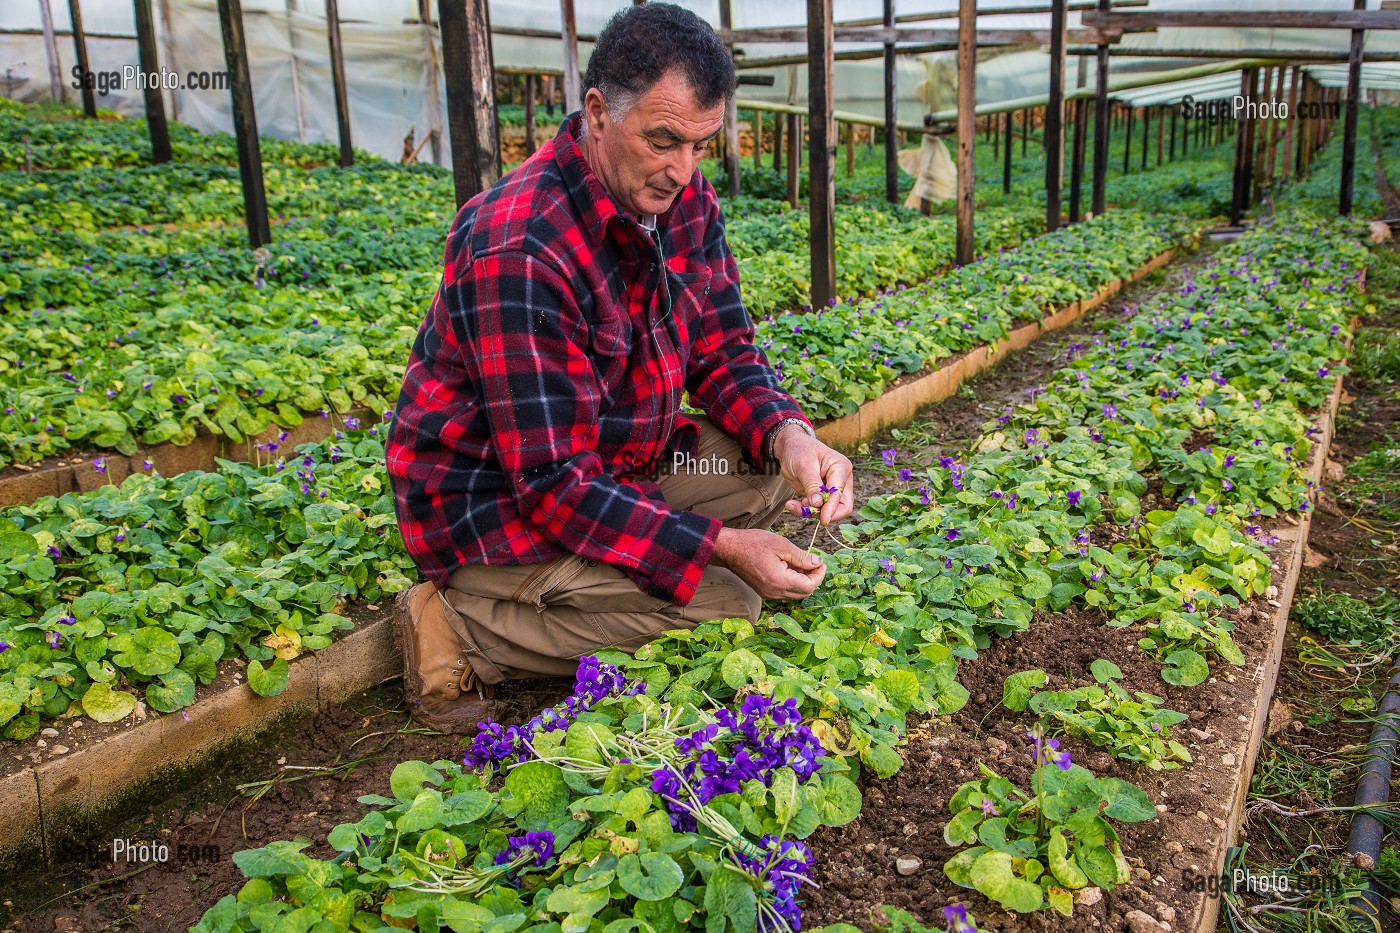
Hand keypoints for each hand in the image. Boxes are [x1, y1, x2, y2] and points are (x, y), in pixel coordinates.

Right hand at [710, 527, 825, 600]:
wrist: (729, 549)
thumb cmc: (753, 543)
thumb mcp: (782, 545)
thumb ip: (802, 557)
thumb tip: (818, 562)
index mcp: (779, 581)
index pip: (809, 586)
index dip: (819, 575)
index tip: (821, 561)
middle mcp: (774, 592)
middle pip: (804, 593)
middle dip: (813, 578)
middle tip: (814, 561)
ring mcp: (768, 594)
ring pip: (795, 594)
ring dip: (803, 581)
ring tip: (803, 562)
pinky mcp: (764, 592)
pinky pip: (785, 592)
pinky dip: (793, 582)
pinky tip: (791, 567)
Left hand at [772, 426, 854, 526]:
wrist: (790, 447)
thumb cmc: (799, 450)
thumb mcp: (804, 466)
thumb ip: (812, 485)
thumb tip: (818, 504)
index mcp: (841, 468)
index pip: (840, 493)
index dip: (832, 508)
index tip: (823, 520)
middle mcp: (841, 479)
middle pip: (842, 506)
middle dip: (824, 513)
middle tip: (804, 511)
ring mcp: (832, 488)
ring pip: (829, 510)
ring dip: (811, 512)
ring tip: (792, 504)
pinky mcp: (823, 495)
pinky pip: (818, 509)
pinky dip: (806, 510)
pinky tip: (792, 504)